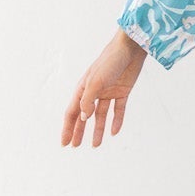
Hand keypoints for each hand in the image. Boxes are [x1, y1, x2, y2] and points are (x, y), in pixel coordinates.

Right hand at [62, 29, 147, 147]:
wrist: (130, 49)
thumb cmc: (109, 62)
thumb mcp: (96, 82)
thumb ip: (88, 101)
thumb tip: (83, 118)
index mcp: (83, 88)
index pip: (72, 112)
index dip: (67, 128)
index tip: (64, 143)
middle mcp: (94, 92)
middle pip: (84, 116)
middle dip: (79, 131)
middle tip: (75, 146)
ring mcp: (108, 92)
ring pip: (100, 116)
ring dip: (98, 130)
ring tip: (95, 145)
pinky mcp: (122, 92)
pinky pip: (118, 110)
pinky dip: (116, 121)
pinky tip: (114, 132)